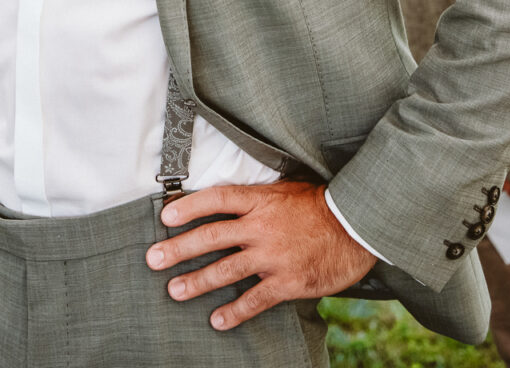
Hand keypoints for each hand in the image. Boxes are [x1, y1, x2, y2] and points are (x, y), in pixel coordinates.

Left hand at [145, 180, 375, 330]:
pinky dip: (235, 311)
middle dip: (179, 248)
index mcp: (260, 200)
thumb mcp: (286, 190)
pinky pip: (255, 299)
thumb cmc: (320, 205)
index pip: (217, 199)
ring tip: (174, 291)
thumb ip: (258, 198)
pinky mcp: (286, 281)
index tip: (166, 217)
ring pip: (226, 269)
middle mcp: (261, 227)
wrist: (355, 226)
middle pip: (211, 236)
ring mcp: (272, 255)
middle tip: (154, 258)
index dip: (189, 207)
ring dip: (197, 282)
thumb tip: (230, 202)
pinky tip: (218, 320)